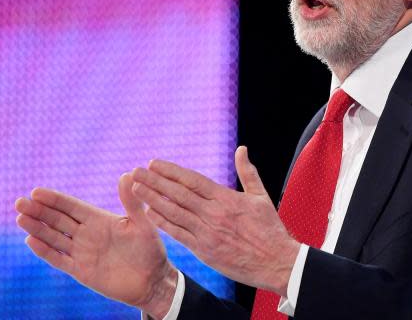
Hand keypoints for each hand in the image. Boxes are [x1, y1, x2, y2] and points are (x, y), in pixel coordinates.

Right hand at [15, 173, 178, 317]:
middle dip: (39, 211)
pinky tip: (31, 239)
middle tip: (20, 201)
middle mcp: (87, 234)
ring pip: (54, 237)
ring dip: (37, 227)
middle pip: (57, 220)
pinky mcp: (80, 270)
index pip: (71, 207)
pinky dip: (45, 250)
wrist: (152, 280)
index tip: (36, 191)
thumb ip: (131, 202)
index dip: (54, 200)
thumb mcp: (142, 223)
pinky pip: (59, 259)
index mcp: (99, 219)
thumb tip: (127, 174)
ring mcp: (81, 252)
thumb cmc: (150, 249)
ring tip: (20, 217)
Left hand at [131, 146, 300, 295]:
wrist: (276, 261)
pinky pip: (178, 234)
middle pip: (178, 194)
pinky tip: (148, 214)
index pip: (193, 180)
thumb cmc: (270, 229)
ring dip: (153, 199)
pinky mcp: (204, 250)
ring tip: (136, 188)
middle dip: (155, 181)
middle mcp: (214, 213)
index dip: (171, 171)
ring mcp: (207, 233)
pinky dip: (162, 223)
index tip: (154, 163)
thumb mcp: (261, 196)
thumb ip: (248, 172)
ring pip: (174, 212)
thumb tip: (241, 149)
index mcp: (227, 198)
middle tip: (136, 171)